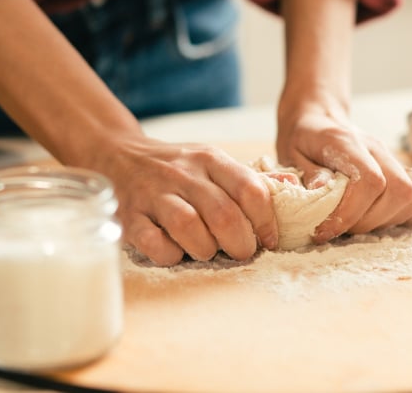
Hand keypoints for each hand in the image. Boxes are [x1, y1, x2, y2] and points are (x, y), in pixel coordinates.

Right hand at [93, 135, 278, 265]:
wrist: (118, 155)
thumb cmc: (177, 167)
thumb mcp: (212, 162)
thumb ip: (247, 178)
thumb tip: (293, 186)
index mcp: (210, 159)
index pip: (250, 189)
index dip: (266, 221)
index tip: (269, 239)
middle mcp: (183, 173)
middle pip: (223, 214)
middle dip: (240, 243)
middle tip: (241, 252)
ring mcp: (153, 194)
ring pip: (189, 227)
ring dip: (206, 249)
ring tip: (207, 252)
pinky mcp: (129, 215)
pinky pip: (154, 243)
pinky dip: (171, 255)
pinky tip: (176, 252)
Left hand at [276, 97, 411, 242]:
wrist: (317, 118)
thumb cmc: (301, 139)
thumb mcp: (289, 153)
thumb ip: (305, 172)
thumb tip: (321, 190)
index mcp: (345, 142)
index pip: (369, 180)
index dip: (350, 213)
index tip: (324, 230)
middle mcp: (376, 148)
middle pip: (399, 190)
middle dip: (369, 221)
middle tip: (340, 229)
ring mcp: (391, 158)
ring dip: (387, 221)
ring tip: (357, 224)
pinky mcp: (400, 169)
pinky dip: (404, 215)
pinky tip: (377, 217)